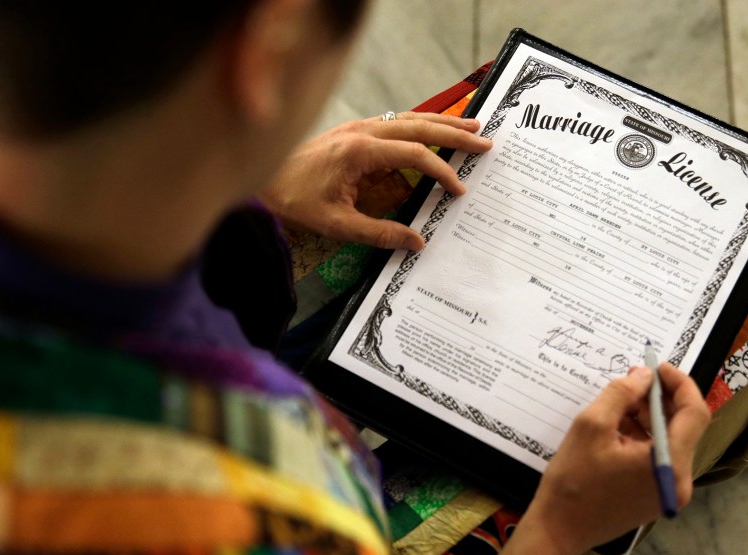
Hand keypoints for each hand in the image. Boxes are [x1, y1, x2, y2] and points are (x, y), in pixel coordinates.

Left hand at [260, 112, 491, 250]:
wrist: (262, 180)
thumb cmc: (295, 201)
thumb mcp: (337, 225)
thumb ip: (379, 234)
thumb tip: (417, 243)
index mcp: (359, 151)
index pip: (414, 154)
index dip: (441, 170)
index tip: (459, 189)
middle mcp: (362, 131)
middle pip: (418, 126)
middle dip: (454, 134)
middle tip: (485, 142)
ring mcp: (358, 127)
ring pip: (409, 118)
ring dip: (441, 123)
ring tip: (471, 128)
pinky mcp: (354, 131)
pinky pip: (395, 122)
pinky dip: (420, 125)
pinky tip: (435, 129)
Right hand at [528, 364, 709, 554]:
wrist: (558, 531)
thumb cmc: (573, 481)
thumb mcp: (591, 426)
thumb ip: (621, 394)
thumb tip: (644, 377)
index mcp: (670, 463)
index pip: (695, 413)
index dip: (679, 384)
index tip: (656, 367)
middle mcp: (679, 480)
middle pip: (684, 427)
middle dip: (661, 398)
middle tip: (633, 378)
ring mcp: (669, 491)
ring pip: (670, 441)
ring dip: (650, 416)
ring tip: (620, 402)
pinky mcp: (656, 497)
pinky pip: (659, 457)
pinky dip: (644, 437)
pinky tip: (618, 427)